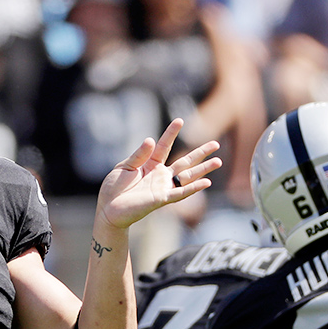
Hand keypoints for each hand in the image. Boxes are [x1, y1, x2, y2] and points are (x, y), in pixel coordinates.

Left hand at [96, 118, 221, 229]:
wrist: (108, 209)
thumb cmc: (114, 188)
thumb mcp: (125, 166)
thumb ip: (139, 154)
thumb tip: (151, 139)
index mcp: (150, 164)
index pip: (164, 146)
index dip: (171, 133)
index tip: (180, 120)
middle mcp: (160, 175)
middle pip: (185, 161)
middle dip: (201, 153)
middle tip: (216, 144)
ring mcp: (163, 187)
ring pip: (188, 176)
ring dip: (204, 169)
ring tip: (218, 161)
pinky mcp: (161, 199)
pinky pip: (180, 193)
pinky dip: (194, 188)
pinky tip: (207, 182)